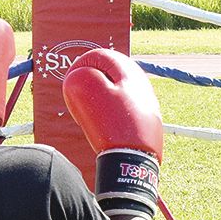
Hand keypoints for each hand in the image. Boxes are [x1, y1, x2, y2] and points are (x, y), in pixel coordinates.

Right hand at [65, 49, 164, 219]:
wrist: (133, 163)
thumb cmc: (111, 127)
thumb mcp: (89, 94)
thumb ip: (81, 76)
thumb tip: (81, 73)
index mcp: (131, 74)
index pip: (102, 56)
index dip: (82, 63)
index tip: (72, 77)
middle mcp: (144, 87)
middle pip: (112, 74)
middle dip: (92, 81)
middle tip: (79, 95)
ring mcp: (148, 106)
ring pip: (119, 93)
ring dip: (101, 98)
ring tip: (90, 113)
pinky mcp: (148, 123)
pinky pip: (126, 111)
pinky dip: (112, 113)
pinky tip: (105, 126)